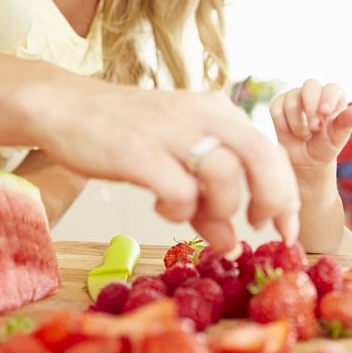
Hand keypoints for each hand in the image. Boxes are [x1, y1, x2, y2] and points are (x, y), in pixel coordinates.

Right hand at [31, 81, 299, 253]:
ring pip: (227, 174)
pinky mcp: (139, 151)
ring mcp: (172, 131)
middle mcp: (203, 115)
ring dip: (219, 207)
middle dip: (272, 199)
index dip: (286, 195)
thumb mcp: (175, 162)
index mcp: (218, 112)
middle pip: (263, 156)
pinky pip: (180, 190)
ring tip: (192, 212)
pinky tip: (163, 206)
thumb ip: (206, 203)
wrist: (65, 107)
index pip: (272, 151)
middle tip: (257, 225)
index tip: (286, 230)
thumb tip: (232, 245)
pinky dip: (180, 210)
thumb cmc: (126, 135)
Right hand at [267, 79, 351, 173]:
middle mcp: (314, 91)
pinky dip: (283, 124)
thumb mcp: (338, 136)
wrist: (304, 159)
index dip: (327, 99)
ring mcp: (295, 96)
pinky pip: (276, 109)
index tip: (324, 114)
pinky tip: (291, 133)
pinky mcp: (278, 104)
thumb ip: (348, 121)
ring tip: (305, 136)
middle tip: (314, 129)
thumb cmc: (325, 146)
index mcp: (333, 96)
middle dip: (310, 106)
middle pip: (310, 85)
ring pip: (291, 99)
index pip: (331, 88)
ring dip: (297, 122)